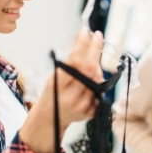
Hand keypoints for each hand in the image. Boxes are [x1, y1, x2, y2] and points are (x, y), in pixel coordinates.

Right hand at [19, 31, 103, 152]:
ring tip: (91, 61)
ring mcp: (82, 106)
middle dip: (95, 50)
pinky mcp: (91, 112)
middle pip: (90, 69)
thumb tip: (85, 42)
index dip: (83, 45)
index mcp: (58, 86)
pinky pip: (100, 90)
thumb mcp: (53, 77)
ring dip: (97, 66)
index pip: (75, 62)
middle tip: (97, 37)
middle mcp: (71, 97)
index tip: (86, 32)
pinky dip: (97, 81)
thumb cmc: (52, 94)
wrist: (51, 119)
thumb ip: (69, 64)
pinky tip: (90, 80)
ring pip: (97, 79)